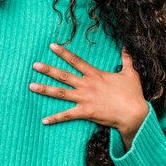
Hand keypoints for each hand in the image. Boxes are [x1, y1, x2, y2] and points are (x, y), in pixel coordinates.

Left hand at [29, 44, 148, 139]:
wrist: (134, 114)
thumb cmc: (132, 94)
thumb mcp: (131, 73)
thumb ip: (127, 58)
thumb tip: (127, 45)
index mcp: (95, 74)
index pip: (76, 61)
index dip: (63, 53)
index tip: (52, 46)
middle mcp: (86, 85)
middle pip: (63, 76)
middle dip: (48, 70)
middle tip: (34, 65)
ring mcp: (84, 99)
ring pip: (60, 93)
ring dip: (45, 90)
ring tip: (31, 86)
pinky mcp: (85, 112)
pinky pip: (67, 115)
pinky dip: (55, 118)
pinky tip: (44, 120)